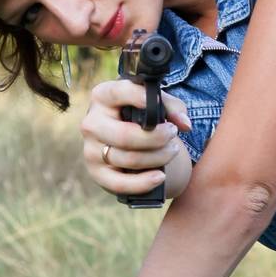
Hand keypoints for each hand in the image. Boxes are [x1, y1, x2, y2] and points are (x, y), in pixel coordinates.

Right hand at [80, 79, 191, 198]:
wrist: (123, 140)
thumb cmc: (140, 116)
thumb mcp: (155, 104)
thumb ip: (173, 107)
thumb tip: (184, 124)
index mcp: (102, 96)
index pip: (120, 93)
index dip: (141, 99)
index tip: (159, 109)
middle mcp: (92, 122)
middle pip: (125, 136)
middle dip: (157, 138)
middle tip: (173, 134)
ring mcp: (91, 150)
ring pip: (129, 159)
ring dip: (158, 158)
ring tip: (172, 151)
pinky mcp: (97, 173)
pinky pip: (120, 183)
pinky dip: (143, 183)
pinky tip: (160, 177)